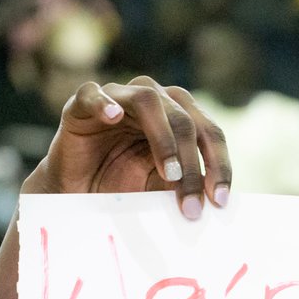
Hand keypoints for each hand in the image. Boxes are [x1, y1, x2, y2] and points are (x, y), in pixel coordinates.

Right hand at [23, 77, 231, 221]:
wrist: (78, 191)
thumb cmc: (123, 186)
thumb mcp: (161, 190)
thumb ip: (187, 186)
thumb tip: (219, 202)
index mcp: (180, 117)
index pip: (210, 133)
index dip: (220, 165)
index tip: (220, 200)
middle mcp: (155, 100)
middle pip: (185, 120)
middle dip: (192, 165)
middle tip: (191, 204)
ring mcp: (119, 97)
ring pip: (149, 100)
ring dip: (164, 139)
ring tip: (169, 174)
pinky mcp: (83, 102)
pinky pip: (94, 94)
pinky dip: (105, 104)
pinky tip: (113, 117)